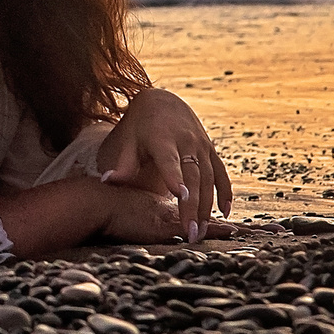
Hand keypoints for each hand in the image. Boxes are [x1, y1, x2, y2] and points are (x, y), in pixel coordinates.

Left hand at [98, 87, 230, 242]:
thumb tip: (107, 182)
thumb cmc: (141, 126)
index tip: (180, 196)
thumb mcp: (129, 140)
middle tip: (191, 233)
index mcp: (162, 139)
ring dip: (208, 206)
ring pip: (208, 179)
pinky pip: (221, 173)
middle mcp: (186, 142)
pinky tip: (226, 212)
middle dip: (193, 206)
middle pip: (192, 176)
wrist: (163, 101)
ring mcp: (202, 146)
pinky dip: (225, 192)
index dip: (174, 177)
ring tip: (202, 231)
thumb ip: (123, 164)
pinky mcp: (211, 150)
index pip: (169, 161)